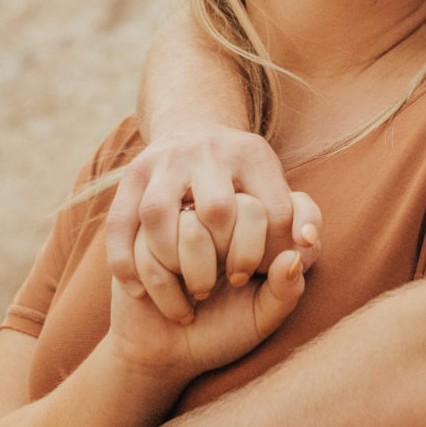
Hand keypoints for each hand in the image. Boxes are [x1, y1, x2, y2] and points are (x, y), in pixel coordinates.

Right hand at [105, 218, 310, 377]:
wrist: (166, 354)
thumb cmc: (222, 331)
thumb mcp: (263, 317)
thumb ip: (287, 290)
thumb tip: (295, 257)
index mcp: (255, 226)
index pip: (275, 207)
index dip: (267, 243)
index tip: (253, 278)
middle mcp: (219, 211)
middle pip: (238, 206)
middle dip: (236, 257)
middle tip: (228, 284)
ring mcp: (177, 217)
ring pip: (194, 226)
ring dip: (197, 275)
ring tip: (197, 295)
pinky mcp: (139, 232)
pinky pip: (154, 243)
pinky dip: (163, 286)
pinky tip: (171, 303)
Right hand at [106, 126, 318, 313]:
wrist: (189, 135)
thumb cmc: (244, 207)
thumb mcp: (280, 215)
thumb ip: (304, 237)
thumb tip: (305, 247)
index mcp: (254, 156)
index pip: (272, 213)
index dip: (269, 255)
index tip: (259, 272)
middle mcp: (209, 151)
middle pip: (218, 211)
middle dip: (224, 258)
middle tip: (227, 278)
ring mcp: (164, 162)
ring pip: (159, 215)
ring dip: (174, 262)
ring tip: (190, 287)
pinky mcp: (130, 180)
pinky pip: (120, 225)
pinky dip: (127, 264)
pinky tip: (141, 291)